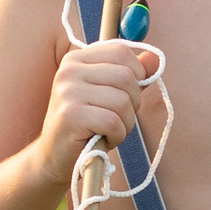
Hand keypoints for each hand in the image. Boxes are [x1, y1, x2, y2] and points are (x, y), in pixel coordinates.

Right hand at [35, 40, 157, 192]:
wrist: (55, 158)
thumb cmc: (87, 125)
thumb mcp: (110, 95)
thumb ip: (132, 75)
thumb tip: (155, 58)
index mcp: (77, 59)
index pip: (121, 52)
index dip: (136, 75)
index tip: (125, 96)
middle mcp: (69, 70)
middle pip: (126, 76)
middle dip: (133, 103)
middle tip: (117, 119)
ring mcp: (68, 91)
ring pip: (122, 101)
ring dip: (125, 124)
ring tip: (108, 131)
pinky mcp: (70, 115)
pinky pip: (113, 121)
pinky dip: (117, 136)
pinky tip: (103, 140)